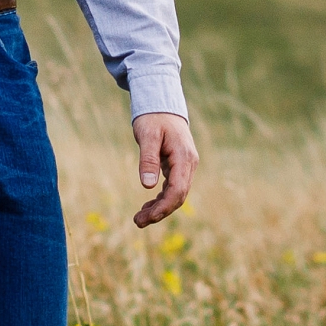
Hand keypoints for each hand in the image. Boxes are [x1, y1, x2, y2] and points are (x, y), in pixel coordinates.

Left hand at [130, 113, 198, 227]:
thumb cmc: (153, 117)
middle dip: (159, 212)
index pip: (177, 190)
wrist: (161, 103)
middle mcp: (188, 164)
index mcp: (184, 157)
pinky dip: (161, 198)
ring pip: (176, 194)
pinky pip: (172, 187)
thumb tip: (147, 186)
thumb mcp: (147, 135)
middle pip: (178, 196)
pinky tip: (147, 205)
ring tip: (139, 218)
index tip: (148, 218)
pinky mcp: (178, 166)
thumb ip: (148, 159)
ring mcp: (185, 165)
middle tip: (138, 222)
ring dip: (159, 207)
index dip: (164, 207)